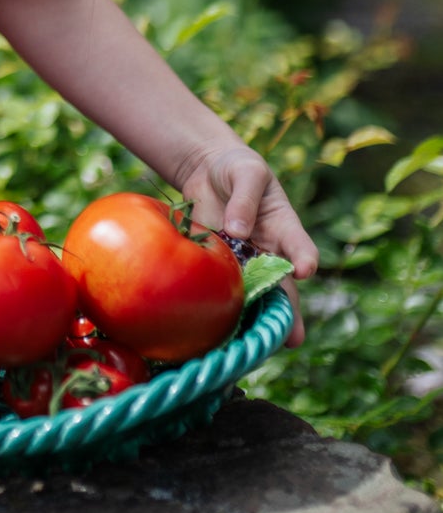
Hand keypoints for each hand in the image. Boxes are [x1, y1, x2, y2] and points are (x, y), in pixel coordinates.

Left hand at [173, 142, 319, 347]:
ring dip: (260, 319)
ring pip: (257, 295)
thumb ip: (245, 197)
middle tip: (294, 338)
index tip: (304, 270)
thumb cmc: (236, 167)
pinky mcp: (220, 265)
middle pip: (284, 285)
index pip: (300, 246)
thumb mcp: (245, 171)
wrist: (207, 170)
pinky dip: (227, 309)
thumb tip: (238, 229)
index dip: (304, 259)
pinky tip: (224, 331)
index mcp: (283, 226)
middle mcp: (269, 250)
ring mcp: (244, 260)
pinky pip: (227, 289)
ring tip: (261, 345)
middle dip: (289, 311)